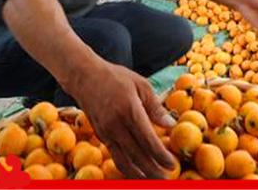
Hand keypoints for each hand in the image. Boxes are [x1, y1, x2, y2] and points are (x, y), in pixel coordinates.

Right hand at [69, 61, 176, 178]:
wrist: (85, 77)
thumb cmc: (117, 78)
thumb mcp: (141, 85)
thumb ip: (156, 108)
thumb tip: (171, 125)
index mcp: (130, 111)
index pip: (148, 140)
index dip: (161, 155)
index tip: (172, 164)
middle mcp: (117, 125)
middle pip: (137, 155)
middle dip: (153, 170)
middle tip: (167, 179)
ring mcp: (106, 132)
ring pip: (124, 161)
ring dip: (140, 174)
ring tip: (153, 181)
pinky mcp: (101, 136)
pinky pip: (115, 156)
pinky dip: (127, 167)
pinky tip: (138, 171)